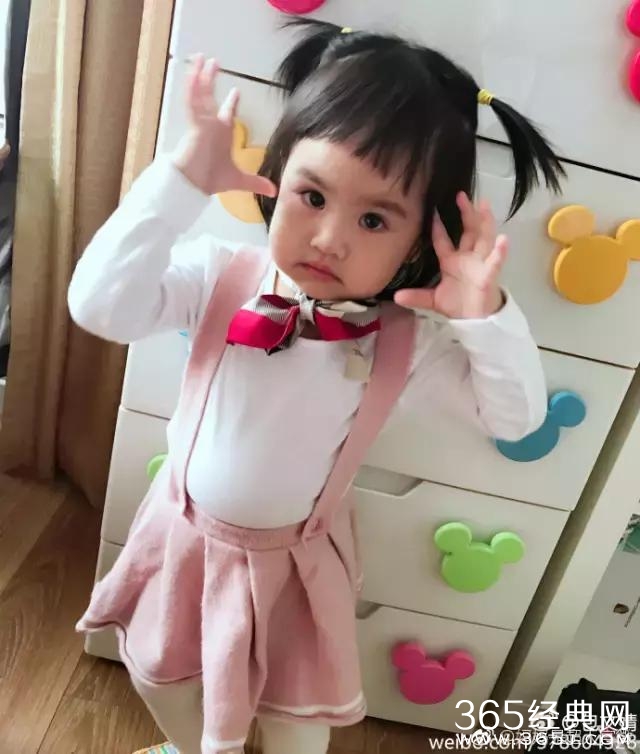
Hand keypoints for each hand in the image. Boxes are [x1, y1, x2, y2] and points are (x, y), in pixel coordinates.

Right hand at [172, 55, 276, 197]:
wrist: (196, 185)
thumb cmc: (212, 180)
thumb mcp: (240, 181)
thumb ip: (256, 183)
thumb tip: (274, 191)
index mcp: (221, 134)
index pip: (226, 113)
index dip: (231, 103)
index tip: (236, 92)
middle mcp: (211, 125)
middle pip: (210, 97)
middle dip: (211, 80)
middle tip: (214, 62)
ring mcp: (202, 122)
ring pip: (200, 94)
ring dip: (201, 76)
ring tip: (202, 57)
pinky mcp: (194, 124)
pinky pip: (192, 102)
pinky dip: (192, 87)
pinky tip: (193, 73)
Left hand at [394, 194, 506, 318]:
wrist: (475, 321)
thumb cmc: (458, 305)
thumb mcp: (433, 300)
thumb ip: (416, 296)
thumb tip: (396, 296)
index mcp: (451, 261)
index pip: (443, 240)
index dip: (438, 226)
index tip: (432, 210)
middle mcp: (467, 258)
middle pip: (468, 231)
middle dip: (466, 213)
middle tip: (461, 194)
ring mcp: (480, 264)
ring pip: (484, 238)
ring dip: (485, 222)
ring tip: (484, 205)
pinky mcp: (489, 275)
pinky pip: (495, 262)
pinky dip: (500, 252)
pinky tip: (503, 239)